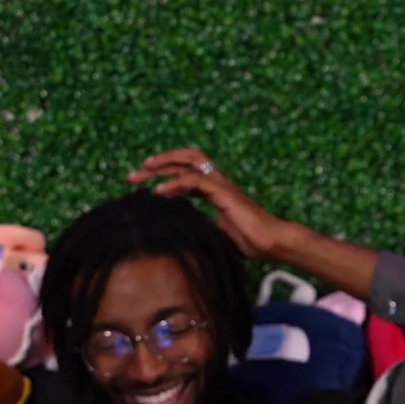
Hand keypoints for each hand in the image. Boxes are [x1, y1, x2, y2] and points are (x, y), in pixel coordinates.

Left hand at [129, 147, 300, 260]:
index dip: (162, 174)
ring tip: (143, 171)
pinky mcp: (224, 193)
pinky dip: (176, 184)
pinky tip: (160, 191)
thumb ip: (198, 227)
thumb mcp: (215, 234)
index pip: (184, 172)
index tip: (141, 183)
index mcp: (213, 190)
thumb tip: (178, 235)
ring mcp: (221, 185)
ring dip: (164, 164)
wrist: (271, 243)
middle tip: (133, 175)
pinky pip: (196, 181)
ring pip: (189, 161)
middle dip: (158, 163)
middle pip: (184, 159)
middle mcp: (216, 182)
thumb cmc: (249, 242)